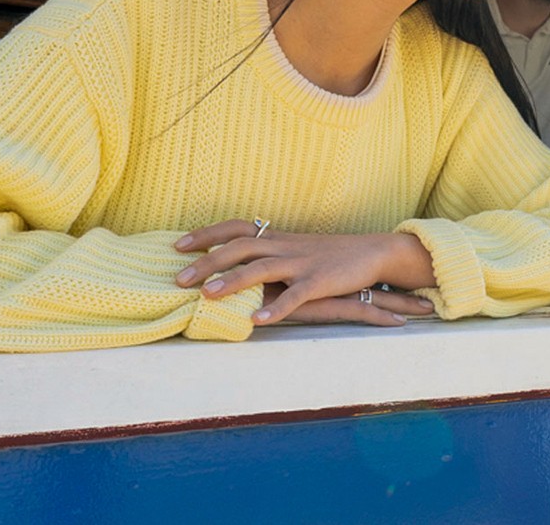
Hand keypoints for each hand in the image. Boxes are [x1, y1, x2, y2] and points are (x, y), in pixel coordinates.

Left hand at [174, 219, 437, 325]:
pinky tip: (257, 322)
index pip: (235, 228)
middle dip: (207, 261)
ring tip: (206, 296)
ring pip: (262, 268)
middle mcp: (285, 246)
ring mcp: (302, 263)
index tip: (177, 246)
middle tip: (179, 279)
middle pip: (240, 247)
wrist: (372, 252)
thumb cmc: (327, 255)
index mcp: (277, 237)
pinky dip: (276, 308)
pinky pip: (295, 296)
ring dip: (232, 281)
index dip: (205, 235)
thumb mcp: (293, 249)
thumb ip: (265, 256)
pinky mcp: (320, 282)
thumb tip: (227, 269)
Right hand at [251, 283, 435, 326]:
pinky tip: (401, 324)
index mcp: (314, 277)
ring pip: (374, 297)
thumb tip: (275, 298)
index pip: (352, 279)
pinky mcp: (325, 302)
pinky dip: (382, 317)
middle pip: (371, 284)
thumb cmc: (245, 288)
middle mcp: (327, 281)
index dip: (379, 280)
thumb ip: (274, 294)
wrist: (237, 281)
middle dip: (400, 291)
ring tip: (428, 308)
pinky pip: (360, 311)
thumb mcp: (263, 292)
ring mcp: (329, 291)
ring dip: (402, 303)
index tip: (402, 283)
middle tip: (427, 295)